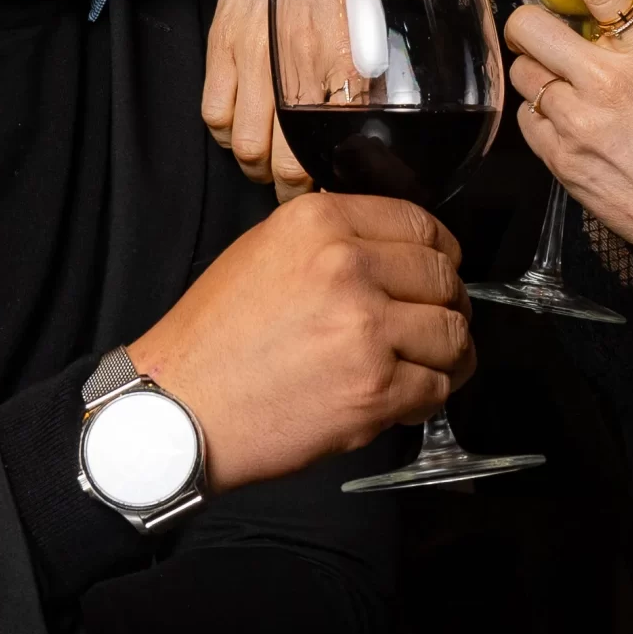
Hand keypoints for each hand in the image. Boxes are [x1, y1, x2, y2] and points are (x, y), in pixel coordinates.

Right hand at [129, 193, 473, 487]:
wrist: (180, 411)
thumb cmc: (213, 340)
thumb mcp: (262, 252)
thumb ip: (328, 239)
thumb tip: (390, 248)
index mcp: (318, 224)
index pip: (420, 223)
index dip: (441, 251)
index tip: (441, 268)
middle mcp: (347, 267)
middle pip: (444, 278)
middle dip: (447, 303)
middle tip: (434, 323)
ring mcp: (365, 329)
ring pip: (452, 334)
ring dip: (448, 354)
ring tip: (426, 365)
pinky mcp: (374, 389)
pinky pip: (436, 387)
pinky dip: (429, 396)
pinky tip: (406, 396)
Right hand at [202, 0, 348, 199]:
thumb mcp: (371, 21)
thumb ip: (365, 77)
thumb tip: (366, 127)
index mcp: (341, 61)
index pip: (327, 151)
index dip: (326, 186)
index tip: (331, 193)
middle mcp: (293, 65)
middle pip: (279, 162)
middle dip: (288, 188)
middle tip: (296, 189)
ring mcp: (250, 56)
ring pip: (240, 146)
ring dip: (254, 163)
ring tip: (268, 161)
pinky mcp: (220, 44)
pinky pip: (212, 113)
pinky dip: (226, 131)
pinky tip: (243, 125)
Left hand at [503, 0, 632, 251]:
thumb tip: (599, 24)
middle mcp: (604, 83)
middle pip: (528, 27)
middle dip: (530, 26)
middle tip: (546, 37)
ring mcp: (575, 122)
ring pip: (520, 73)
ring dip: (535, 73)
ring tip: (567, 90)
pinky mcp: (557, 158)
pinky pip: (526, 118)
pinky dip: (540, 116)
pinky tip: (569, 127)